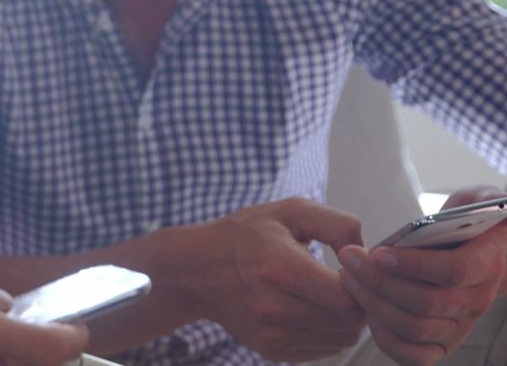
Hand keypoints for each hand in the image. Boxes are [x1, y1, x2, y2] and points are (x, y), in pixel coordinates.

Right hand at [179, 198, 365, 362]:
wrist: (196, 271)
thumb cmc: (246, 235)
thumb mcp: (289, 211)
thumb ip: (337, 224)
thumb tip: (364, 255)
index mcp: (277, 268)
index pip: (346, 298)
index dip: (361, 283)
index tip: (353, 267)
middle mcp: (272, 309)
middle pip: (350, 322)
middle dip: (359, 300)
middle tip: (347, 279)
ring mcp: (272, 335)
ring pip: (343, 339)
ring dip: (347, 317)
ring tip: (330, 292)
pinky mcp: (274, 351)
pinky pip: (326, 349)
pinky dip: (330, 330)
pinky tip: (314, 307)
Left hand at [338, 186, 506, 365]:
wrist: (482, 256)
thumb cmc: (468, 228)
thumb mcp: (473, 205)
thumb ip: (467, 204)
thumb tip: (455, 210)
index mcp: (486, 264)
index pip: (453, 270)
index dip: (412, 264)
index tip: (377, 252)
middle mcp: (476, 301)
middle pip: (425, 302)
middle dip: (378, 282)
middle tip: (348, 260)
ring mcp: (459, 326)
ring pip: (414, 327)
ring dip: (373, 304)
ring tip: (348, 278)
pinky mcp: (442, 344)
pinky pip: (413, 355)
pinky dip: (384, 337)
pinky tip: (365, 309)